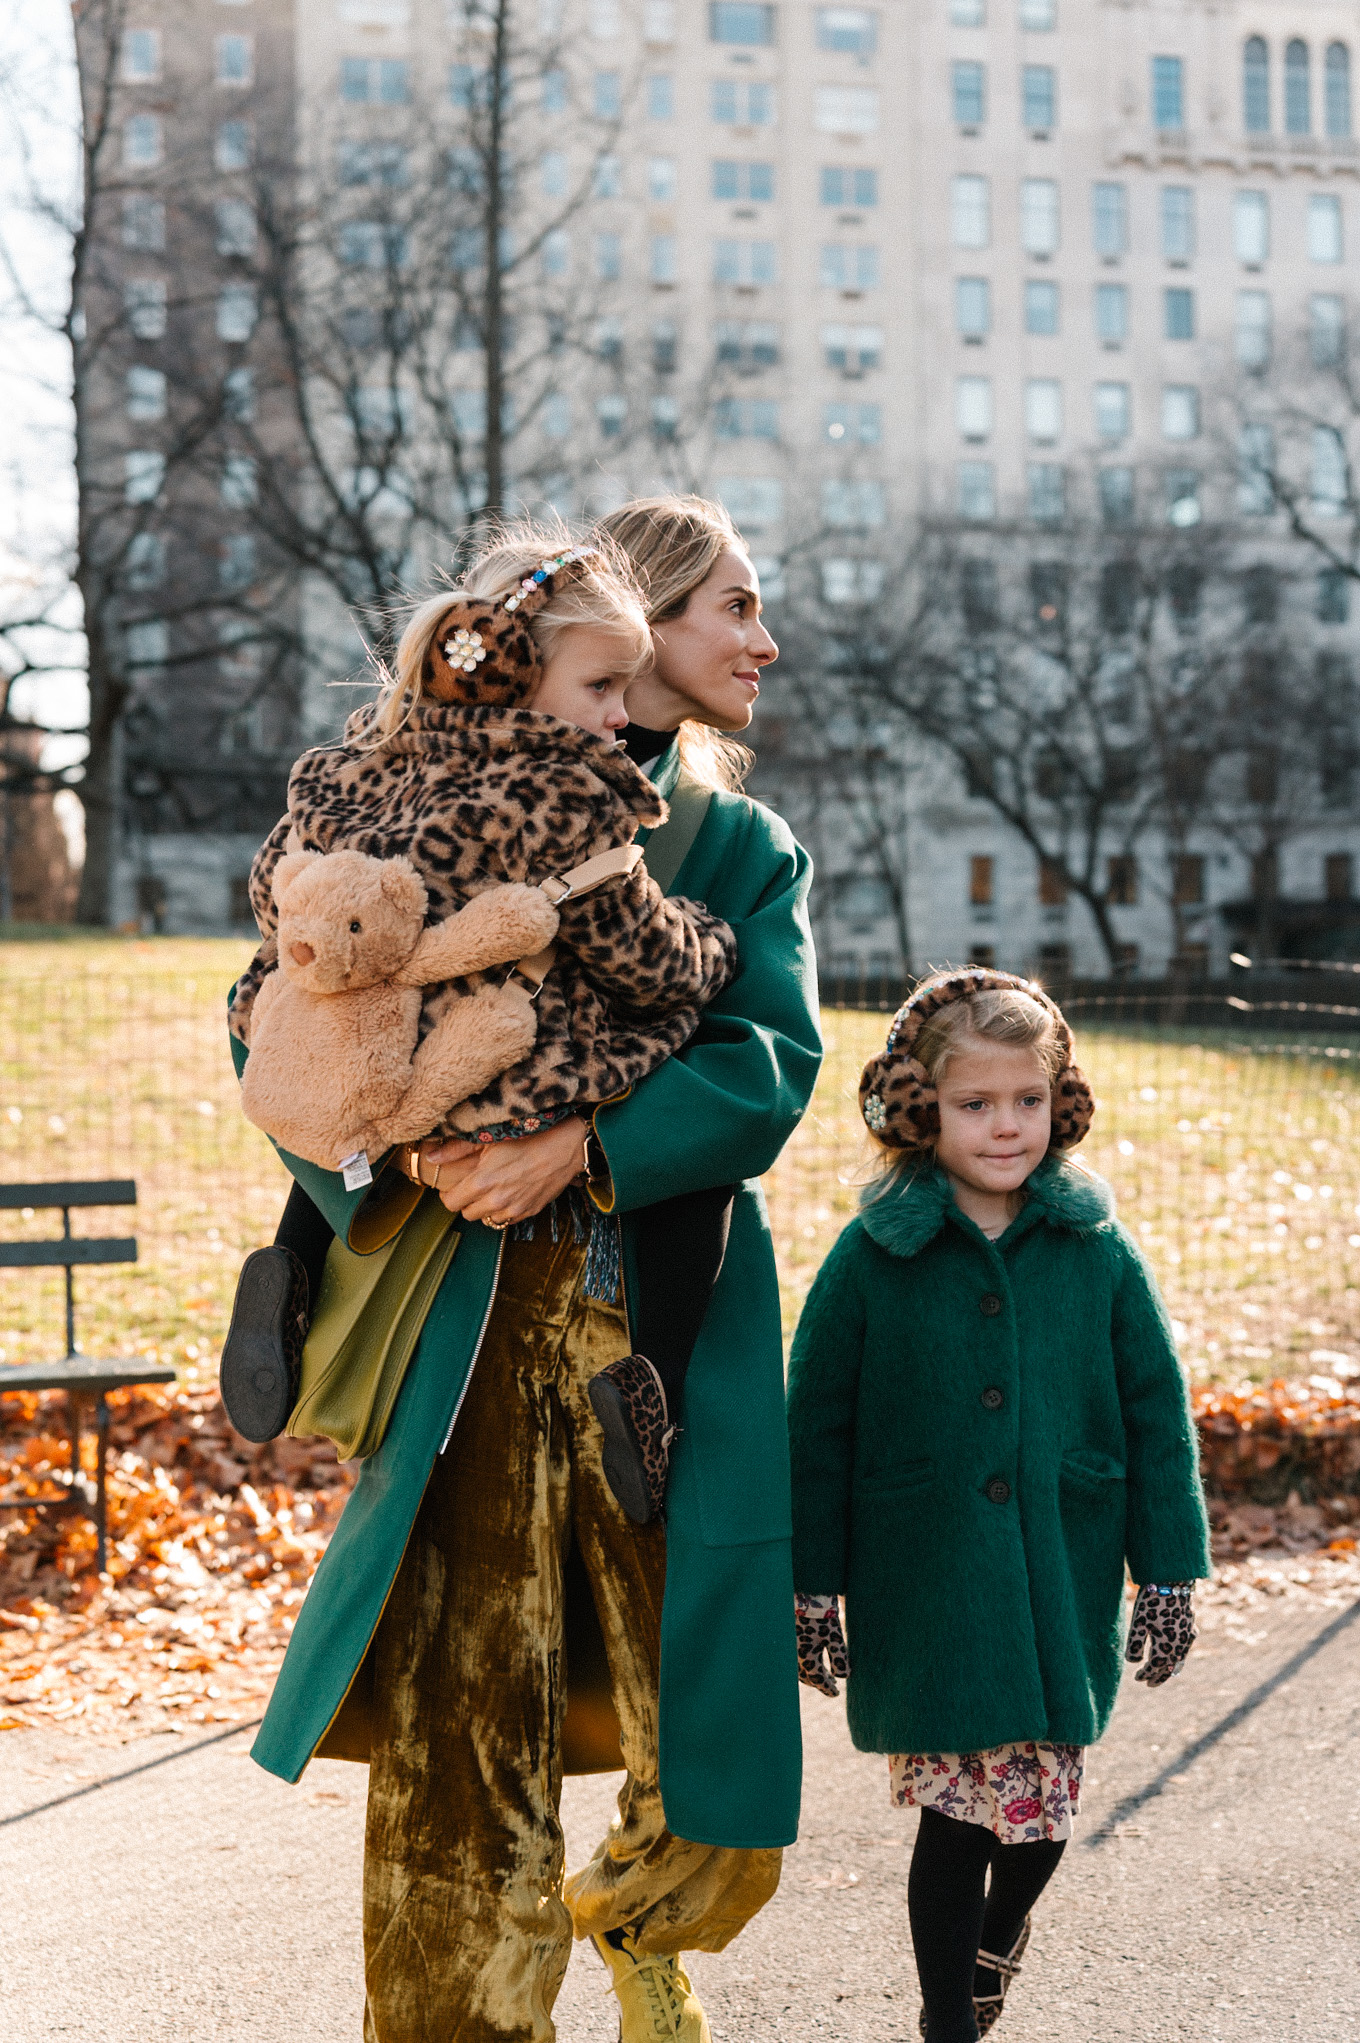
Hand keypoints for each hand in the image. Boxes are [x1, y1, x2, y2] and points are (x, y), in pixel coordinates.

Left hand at [420, 1116, 586, 1226]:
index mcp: (483, 1182)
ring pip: (486, 1219)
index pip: (451, 1203)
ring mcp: (514, 1209)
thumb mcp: (490, 1136)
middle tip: (472, 1184)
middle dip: (466, 1200)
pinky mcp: (529, 1212)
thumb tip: (432, 1156)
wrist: (567, 1146)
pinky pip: (507, 1219)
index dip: (449, 1193)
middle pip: (466, 1213)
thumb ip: (458, 1149)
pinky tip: (510, 1191)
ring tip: (492, 1188)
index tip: (454, 1184)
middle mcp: (497, 1201)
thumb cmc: (530, 1136)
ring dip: (485, 1207)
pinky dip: (503, 1210)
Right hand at [795, 1592, 849, 1696]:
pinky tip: (815, 1657)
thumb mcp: (834, 1637)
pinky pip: (797, 1659)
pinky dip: (806, 1664)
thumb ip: (839, 1658)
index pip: (817, 1680)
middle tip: (833, 1685)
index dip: (827, 1689)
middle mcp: (796, 1656)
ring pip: (801, 1669)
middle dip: (820, 1683)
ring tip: (827, 1674)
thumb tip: (845, 1677)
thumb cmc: (822, 1617)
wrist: (806, 1597)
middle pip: (808, 1677)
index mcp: (806, 1658)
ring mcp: (792, 1649)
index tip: (836, 1694)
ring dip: (813, 1674)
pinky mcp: (791, 1641)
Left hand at [1125, 1583, 1196, 1685]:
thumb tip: (1132, 1662)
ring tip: (1161, 1674)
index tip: (1137, 1678)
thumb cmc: (1152, 1603)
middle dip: (1158, 1677)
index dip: (1145, 1674)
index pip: (1154, 1667)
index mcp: (1166, 1646)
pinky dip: (1178, 1657)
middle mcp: (1180, 1646)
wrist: (1173, 1582)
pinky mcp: (1191, 1629)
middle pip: (1168, 1668)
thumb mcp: (1139, 1623)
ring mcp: (1188, 1638)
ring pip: (1179, 1660)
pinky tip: (1175, 1655)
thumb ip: (1135, 1644)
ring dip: (1169, 1669)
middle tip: (1148, 1683)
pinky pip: (1185, 1649)